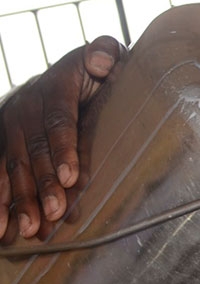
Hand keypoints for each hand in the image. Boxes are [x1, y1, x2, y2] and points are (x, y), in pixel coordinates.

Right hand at [0, 35, 126, 238]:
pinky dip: (0, 201)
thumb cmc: (96, 71)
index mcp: (55, 86)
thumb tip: (101, 61)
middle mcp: (27, 105)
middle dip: (41, 184)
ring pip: (13, 165)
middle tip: (52, 213)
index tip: (70, 178)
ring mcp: (11, 124)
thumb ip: (105, 54)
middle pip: (33, 150)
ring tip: (28, 229)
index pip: (58, 121)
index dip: (63, 149)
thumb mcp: (105, 56)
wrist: (68, 71)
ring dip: (19, 199)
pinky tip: (3, 229)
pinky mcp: (4, 142)